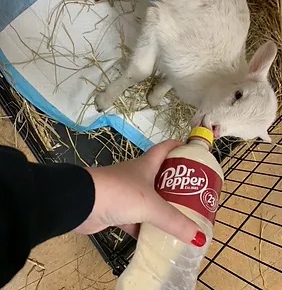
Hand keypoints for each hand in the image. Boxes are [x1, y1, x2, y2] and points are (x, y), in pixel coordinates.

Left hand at [75, 140, 205, 246]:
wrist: (82, 204)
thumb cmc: (119, 192)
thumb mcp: (150, 205)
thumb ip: (174, 221)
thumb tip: (199, 238)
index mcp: (146, 165)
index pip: (165, 149)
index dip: (179, 147)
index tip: (195, 154)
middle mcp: (136, 176)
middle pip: (161, 177)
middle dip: (177, 185)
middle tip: (196, 197)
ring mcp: (125, 194)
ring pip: (149, 201)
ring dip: (162, 210)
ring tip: (182, 220)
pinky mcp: (116, 211)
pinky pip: (137, 221)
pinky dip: (146, 230)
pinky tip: (157, 239)